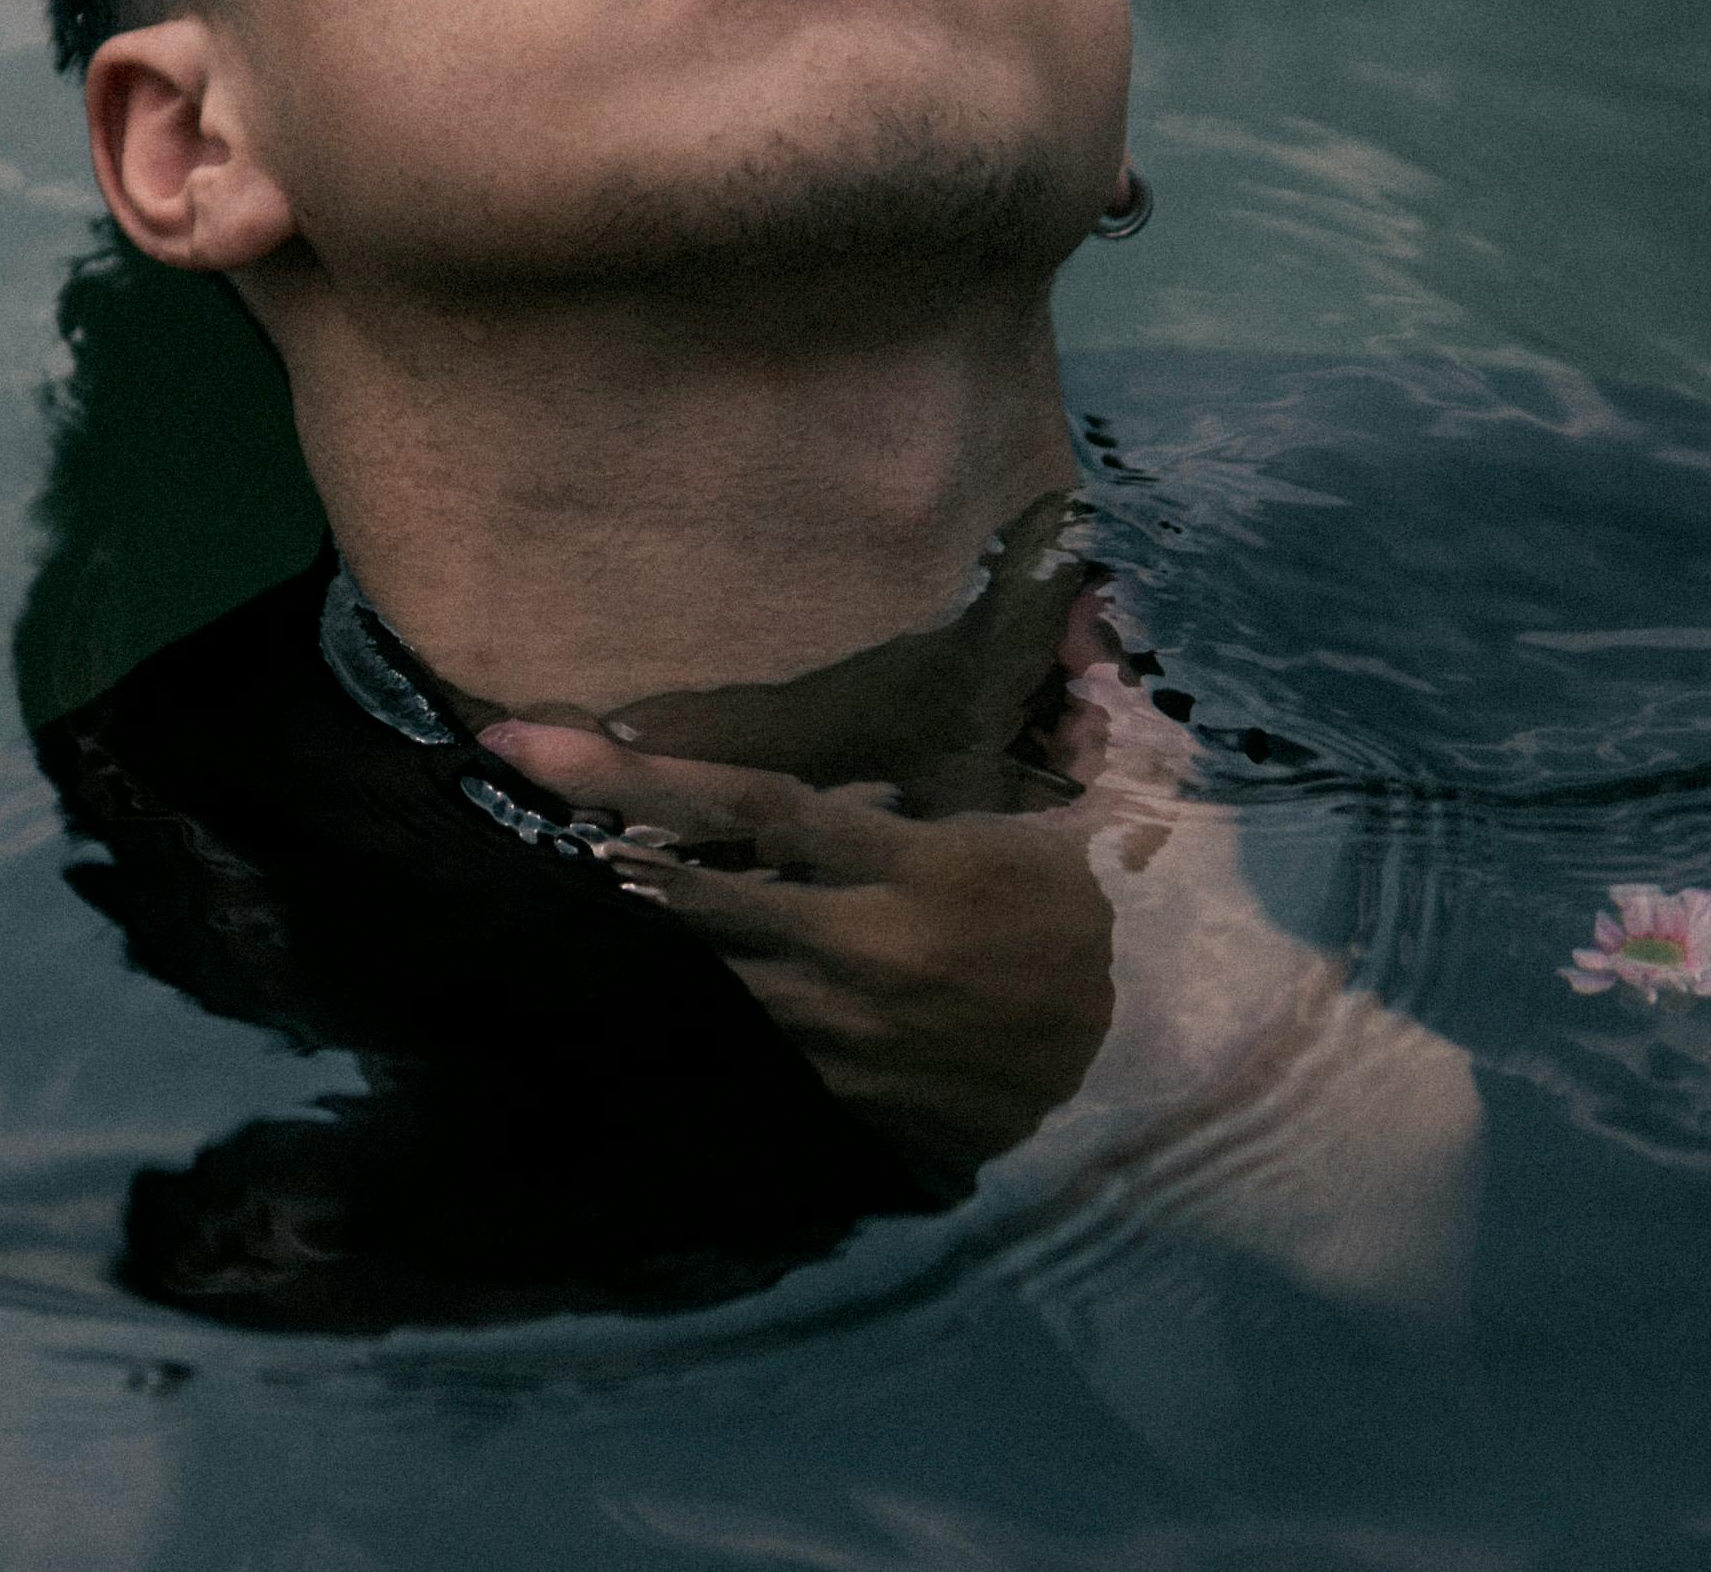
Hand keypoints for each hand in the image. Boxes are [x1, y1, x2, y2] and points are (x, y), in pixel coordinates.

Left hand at [478, 708, 1146, 1176]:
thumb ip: (1097, 704)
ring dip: (681, 918)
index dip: (638, 776)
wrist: (1186, 1087)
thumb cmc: (1156, 922)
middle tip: (524, 786)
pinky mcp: (858, 1104)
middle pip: (705, 896)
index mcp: (924, 871)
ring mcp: (854, 1041)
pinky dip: (751, 985)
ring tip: (616, 862)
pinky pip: (775, 1031)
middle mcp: (867, 958)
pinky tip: (737, 956)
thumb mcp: (1134, 802)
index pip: (756, 810)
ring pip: (729, 968)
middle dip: (614, 845)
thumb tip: (1090, 607)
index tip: (534, 746)